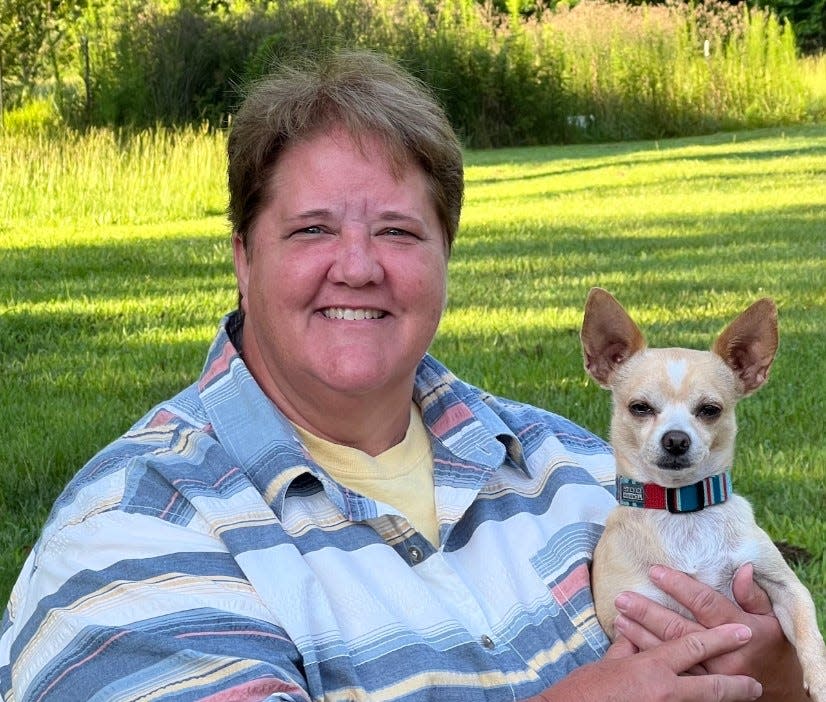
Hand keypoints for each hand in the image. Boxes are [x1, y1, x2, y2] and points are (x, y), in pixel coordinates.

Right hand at [529, 623, 761, 701]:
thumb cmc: (585, 689)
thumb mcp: (607, 663)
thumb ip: (627, 648)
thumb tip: (637, 635)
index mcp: (651, 666)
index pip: (693, 646)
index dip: (720, 639)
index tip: (741, 632)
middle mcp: (664, 690)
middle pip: (712, 686)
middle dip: (737, 685)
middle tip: (756, 682)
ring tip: (741, 700)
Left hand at [613, 564, 807, 700]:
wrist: (777, 690)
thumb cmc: (770, 646)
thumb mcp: (770, 618)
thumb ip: (752, 595)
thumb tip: (742, 568)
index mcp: (740, 629)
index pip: (704, 603)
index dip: (679, 586)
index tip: (655, 571)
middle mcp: (724, 654)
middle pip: (680, 629)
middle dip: (649, 612)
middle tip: (623, 598)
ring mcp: (710, 674)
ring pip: (670, 653)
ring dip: (641, 634)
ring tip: (619, 616)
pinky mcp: (699, 689)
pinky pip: (670, 672)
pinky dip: (647, 656)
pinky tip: (628, 643)